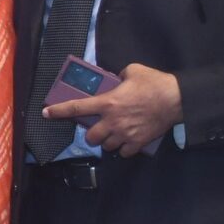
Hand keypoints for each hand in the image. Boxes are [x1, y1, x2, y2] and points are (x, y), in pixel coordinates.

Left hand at [43, 63, 181, 156]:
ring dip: (108, 141)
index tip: (45, 113)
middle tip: (100, 128)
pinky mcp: (138, 142)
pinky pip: (124, 153)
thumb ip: (119, 75)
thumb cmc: (154, 82)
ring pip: (106, 146)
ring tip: (116, 134)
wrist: (177, 99)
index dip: (58, 111)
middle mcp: (112, 121)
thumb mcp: (133, 70)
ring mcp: (124, 134)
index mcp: (108, 103)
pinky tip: (128, 141)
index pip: (77, 108)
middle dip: (92, 134)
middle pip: (90, 137)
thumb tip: (117, 79)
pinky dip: (124, 149)